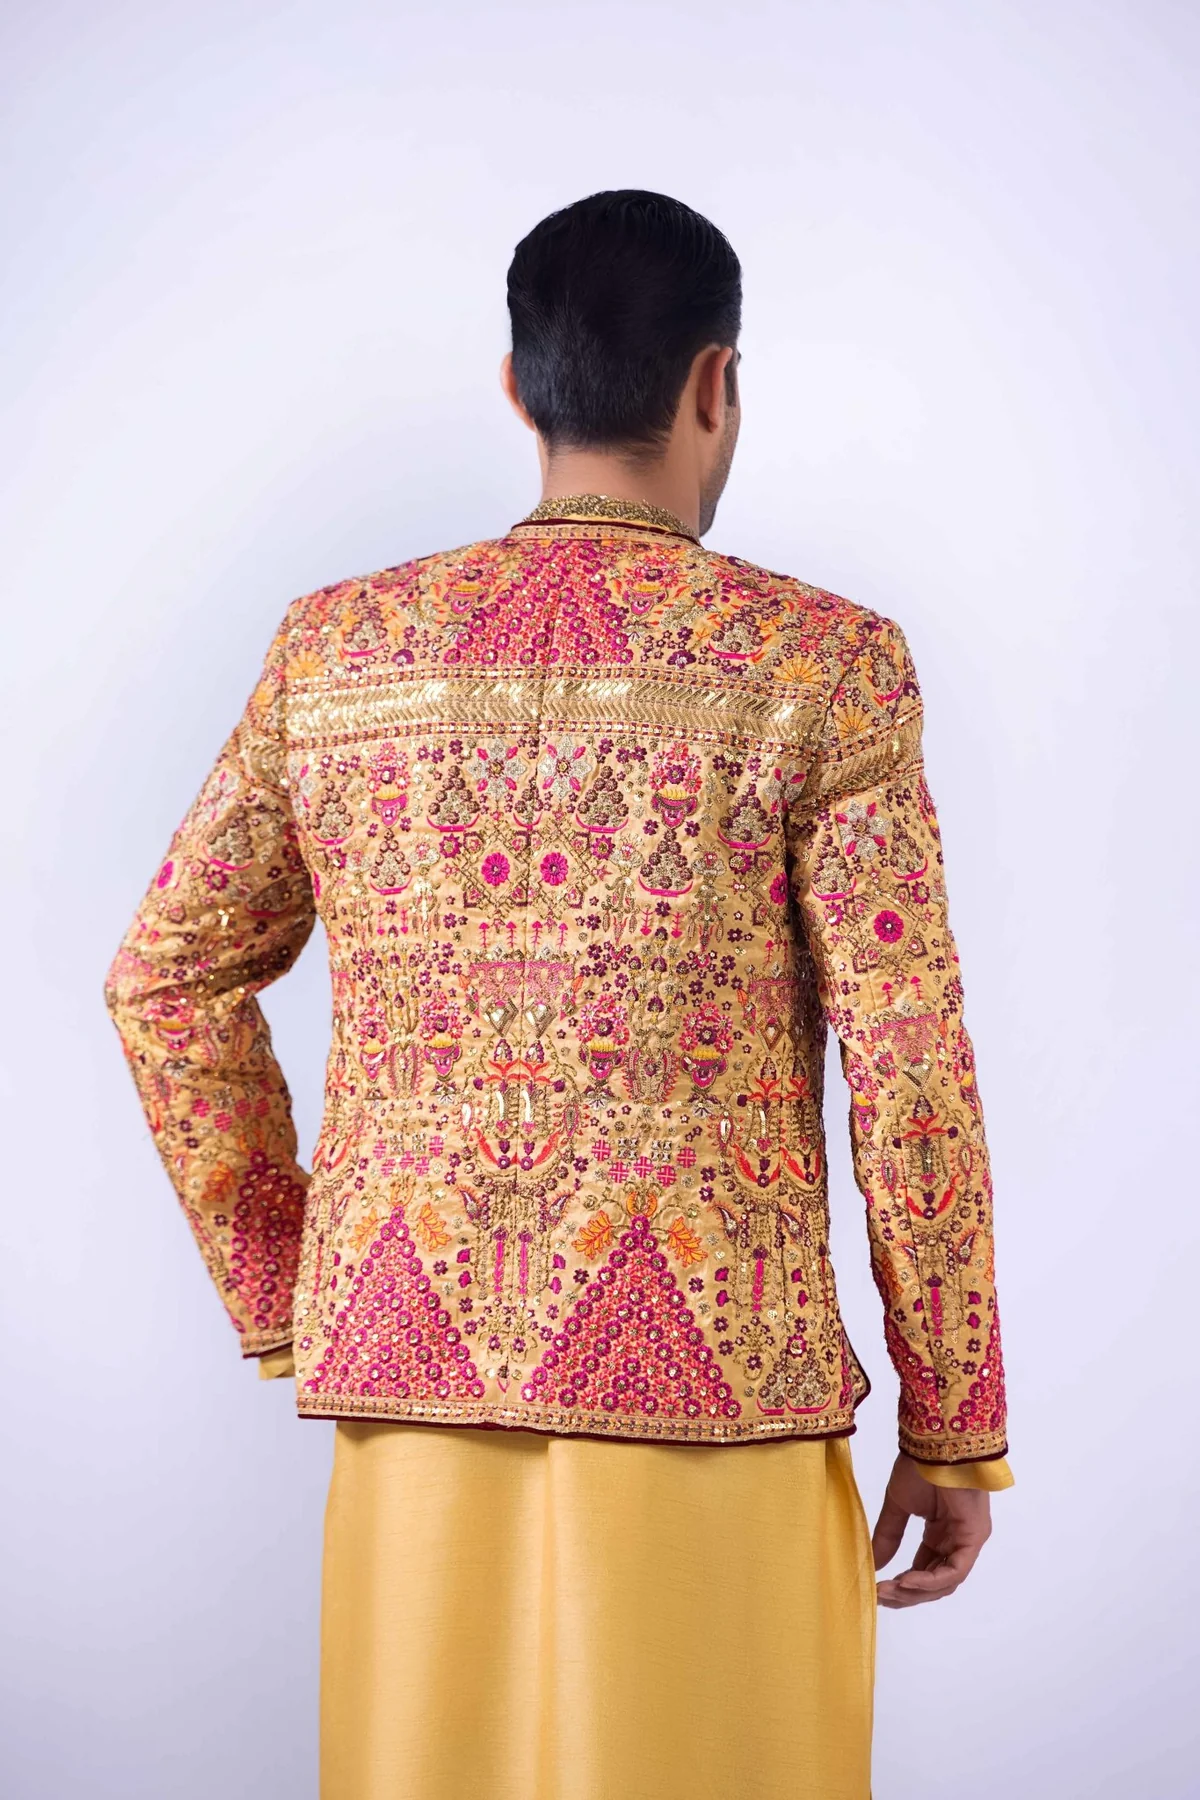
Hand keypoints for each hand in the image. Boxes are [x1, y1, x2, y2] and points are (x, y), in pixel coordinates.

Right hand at [872, 1454, 991, 1608]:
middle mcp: (957, 1540)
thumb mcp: (898, 1505)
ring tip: (888, 1590)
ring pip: (945, 1581)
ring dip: (916, 1591)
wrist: (935, 1443)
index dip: (903, 1585)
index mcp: (941, 1532)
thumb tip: (874, 1564)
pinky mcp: (974, 1538)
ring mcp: (968, 1540)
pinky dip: (930, 1580)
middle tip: (880, 1595)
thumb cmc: (919, 1466)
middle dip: (907, 1593)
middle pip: (935, 1582)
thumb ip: (889, 1536)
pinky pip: (954, 1571)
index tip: (878, 1590)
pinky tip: (906, 1580)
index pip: (925, 1570)